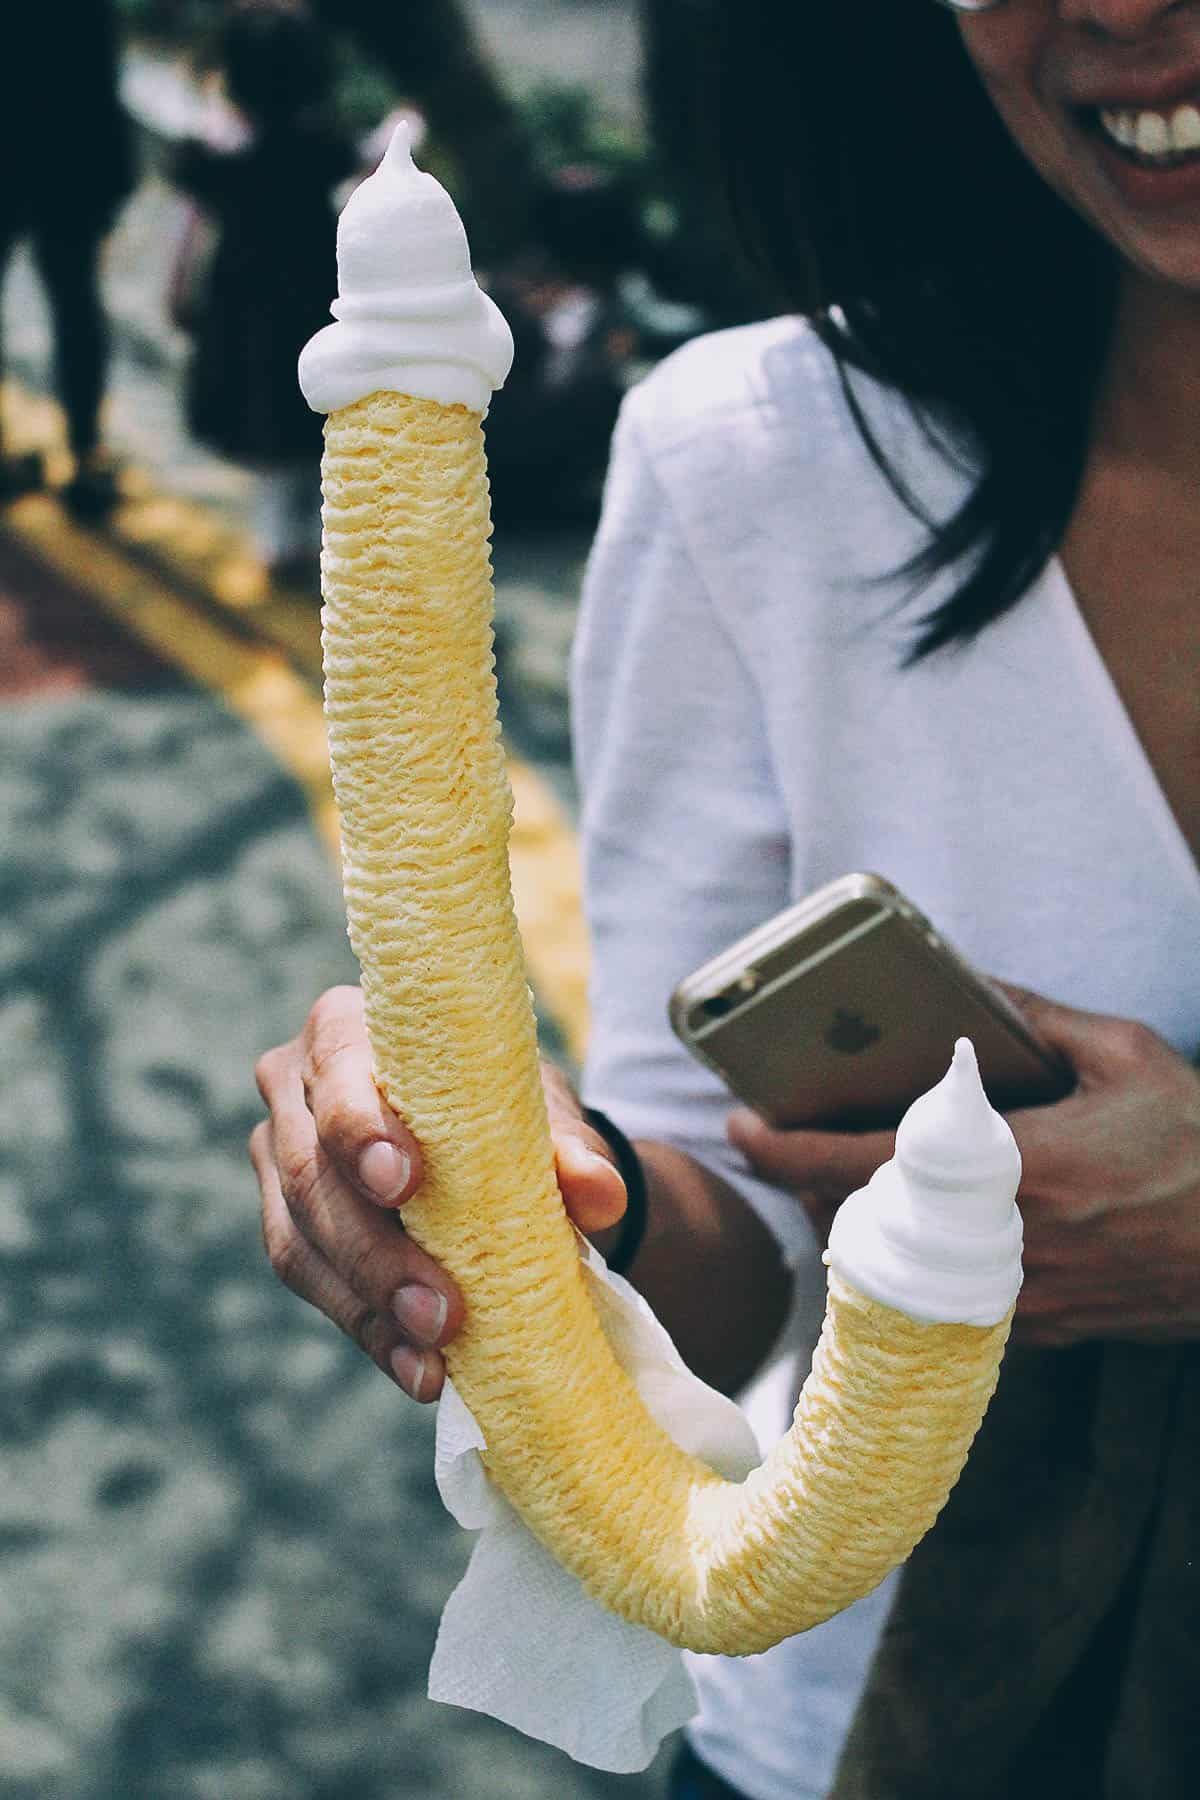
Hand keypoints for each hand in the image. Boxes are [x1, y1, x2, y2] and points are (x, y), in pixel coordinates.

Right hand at [251, 985, 628, 1401]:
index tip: (406, 1185)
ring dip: (371, 1305)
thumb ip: (572, 1148)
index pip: (336, 1067)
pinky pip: (313, 1285)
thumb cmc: (505, 1110)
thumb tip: (601, 1195)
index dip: (361, 1128)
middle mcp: (294, 1085)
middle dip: (377, 1252)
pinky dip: (371, 1332)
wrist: (490, 1150)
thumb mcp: (543, 1115)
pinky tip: (420, 1370)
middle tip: (442, 1311)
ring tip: (436, 1353)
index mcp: (346, 1026)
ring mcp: (279, 1159)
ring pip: (300, 1239)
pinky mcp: (288, 1226)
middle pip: (312, 1172)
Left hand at [728, 985, 1199, 1347]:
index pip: (862, 1163)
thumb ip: (1040, 1020)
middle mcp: (1003, 1242)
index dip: (785, 1150)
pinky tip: (919, 1228)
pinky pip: (940, 1302)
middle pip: (858, 1226)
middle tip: (792, 1147)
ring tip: (846, 1181)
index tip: (742, 1128)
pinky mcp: (1037, 1329)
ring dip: (855, 1229)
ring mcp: (1016, 1296)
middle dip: (810, 1189)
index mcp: (1014, 1168)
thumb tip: (972, 989)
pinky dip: (911, 1266)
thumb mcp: (1127, 1057)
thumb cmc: (1199, 1146)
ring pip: (891, 1273)